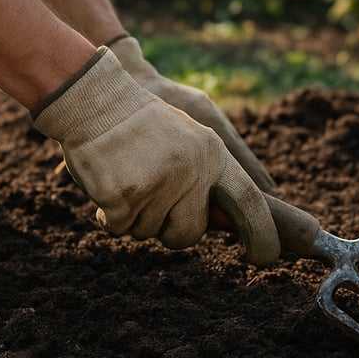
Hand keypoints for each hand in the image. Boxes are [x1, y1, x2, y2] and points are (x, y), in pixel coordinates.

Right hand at [32, 48, 279, 264]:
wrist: (94, 100)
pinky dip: (107, 215)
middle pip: (189, 234)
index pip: (249, 201)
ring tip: (126, 175)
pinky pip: (117, 228)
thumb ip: (207, 176)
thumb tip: (231, 221)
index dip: (261, 233)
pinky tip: (105, 182)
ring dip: (132, 216)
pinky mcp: (125, 195)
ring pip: (147, 233)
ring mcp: (159, 184)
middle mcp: (192, 170)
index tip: (264, 257)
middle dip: (169, 231)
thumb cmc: (140, 123)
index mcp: (212, 154)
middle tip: (152, 204)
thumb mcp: (188, 139)